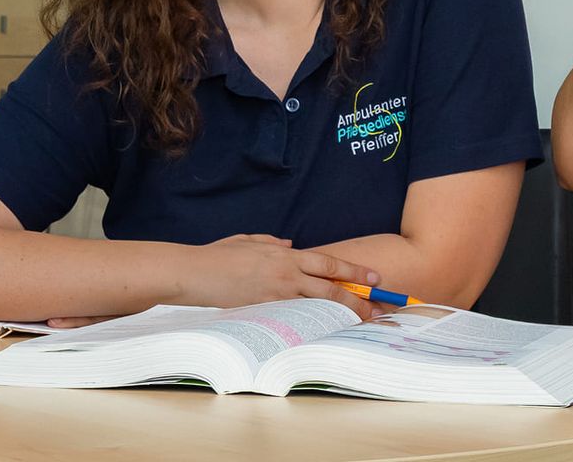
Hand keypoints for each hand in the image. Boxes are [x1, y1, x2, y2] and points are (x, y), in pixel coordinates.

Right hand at [178, 233, 379, 316]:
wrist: (194, 273)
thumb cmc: (219, 255)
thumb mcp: (250, 240)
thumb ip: (273, 243)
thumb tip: (291, 246)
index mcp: (285, 256)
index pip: (329, 263)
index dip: (354, 270)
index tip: (374, 277)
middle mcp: (285, 275)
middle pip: (330, 289)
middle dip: (358, 298)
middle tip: (378, 308)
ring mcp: (275, 296)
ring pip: (316, 306)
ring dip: (340, 314)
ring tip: (360, 322)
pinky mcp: (263, 311)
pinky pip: (293, 318)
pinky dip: (312, 324)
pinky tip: (326, 331)